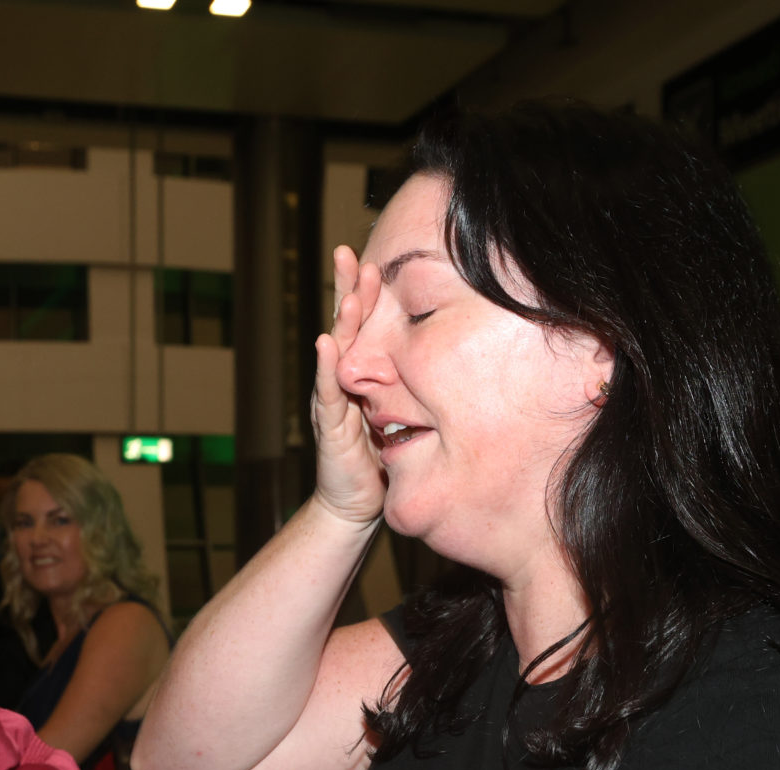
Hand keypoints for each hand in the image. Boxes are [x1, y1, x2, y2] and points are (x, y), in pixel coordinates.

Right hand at [311, 245, 386, 526]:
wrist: (354, 504)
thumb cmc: (382, 458)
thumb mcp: (404, 412)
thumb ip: (414, 385)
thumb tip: (454, 358)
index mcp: (360, 374)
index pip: (362, 325)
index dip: (363, 292)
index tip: (371, 256)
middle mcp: (341, 380)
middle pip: (344, 327)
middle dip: (347, 290)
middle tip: (350, 255)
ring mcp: (331, 400)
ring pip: (335, 352)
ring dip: (341, 320)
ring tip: (348, 291)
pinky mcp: (329, 425)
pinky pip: (327, 392)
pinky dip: (326, 366)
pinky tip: (326, 343)